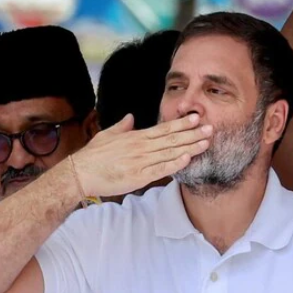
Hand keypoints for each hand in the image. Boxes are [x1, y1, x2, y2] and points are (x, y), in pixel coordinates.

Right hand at [71, 114, 210, 197]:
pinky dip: (175, 164)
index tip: (196, 118)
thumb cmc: (93, 155)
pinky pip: (161, 169)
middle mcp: (141, 147)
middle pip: (172, 139)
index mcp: (136, 137)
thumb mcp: (107, 135)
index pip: (164, 128)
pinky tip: (188, 159)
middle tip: (211, 127)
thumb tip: (130, 117)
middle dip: (193, 133)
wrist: (81, 173)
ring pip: (170, 152)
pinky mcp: (139, 176)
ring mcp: (141, 161)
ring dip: (190, 147)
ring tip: (206, 142)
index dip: (181, 123)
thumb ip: (122, 126)